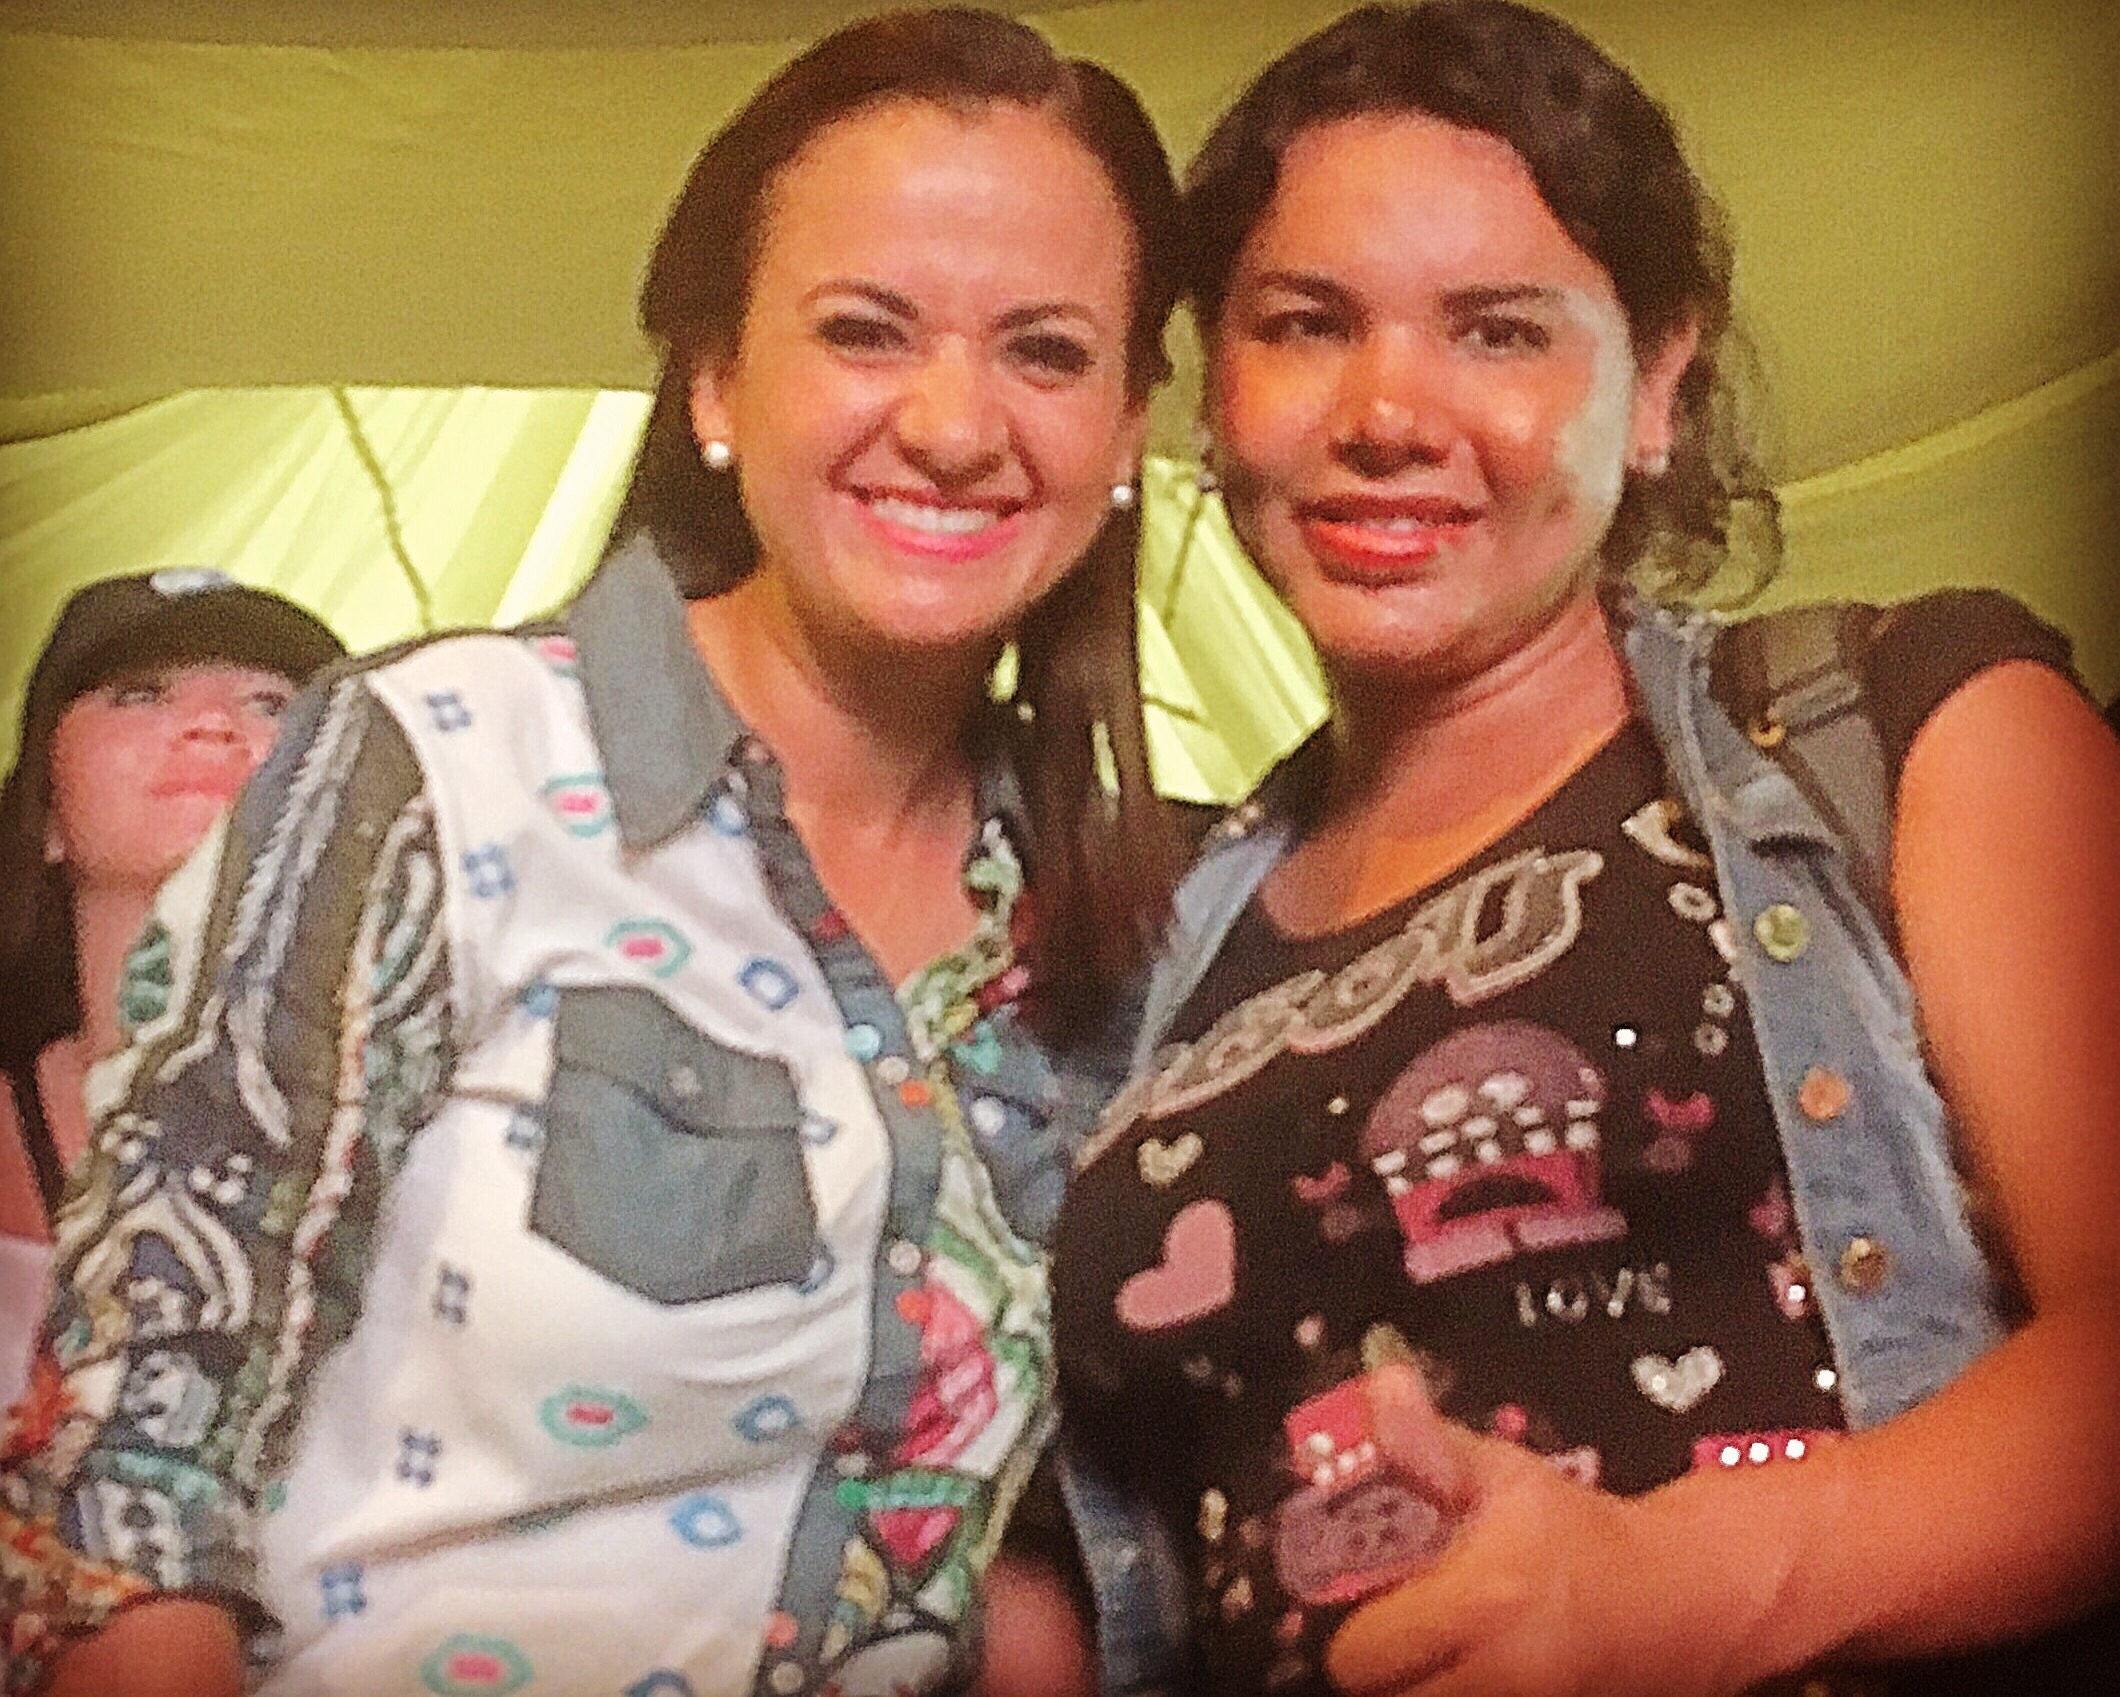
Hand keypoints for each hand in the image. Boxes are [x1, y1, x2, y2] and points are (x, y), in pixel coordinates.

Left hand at [1325, 1368, 1779, 1696]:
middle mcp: (1499, 1673)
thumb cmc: (1580, 1531)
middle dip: (1384, 1658)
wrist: (1681, 1594)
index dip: (1356, 1622)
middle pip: (1386, 1695)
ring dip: (1421, 1680)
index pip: (1364, 1651)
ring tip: (1441, 1639)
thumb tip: (1379, 1388)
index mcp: (1481, 1601)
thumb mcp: (1504, 1473)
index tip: (1372, 1594)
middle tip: (1402, 1622)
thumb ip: (1427, 1441)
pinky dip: (1460, 1689)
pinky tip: (1474, 1658)